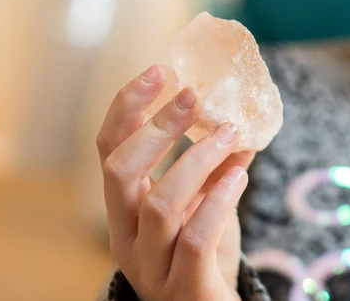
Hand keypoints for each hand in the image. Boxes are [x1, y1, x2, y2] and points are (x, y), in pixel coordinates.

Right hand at [97, 64, 255, 300]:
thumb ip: (215, 165)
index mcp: (124, 210)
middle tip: (193, 95)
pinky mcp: (185, 289)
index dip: (128, 107)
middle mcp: (126, 237)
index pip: (108, 150)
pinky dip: (217, 201)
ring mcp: (151, 266)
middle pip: (120, 172)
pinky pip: (192, 240)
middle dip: (156, 127)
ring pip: (159, 205)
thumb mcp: (205, 202)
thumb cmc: (204, 256)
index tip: (160, 70)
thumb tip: (239, 115)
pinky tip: (240, 174)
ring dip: (197, 160)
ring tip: (231, 133)